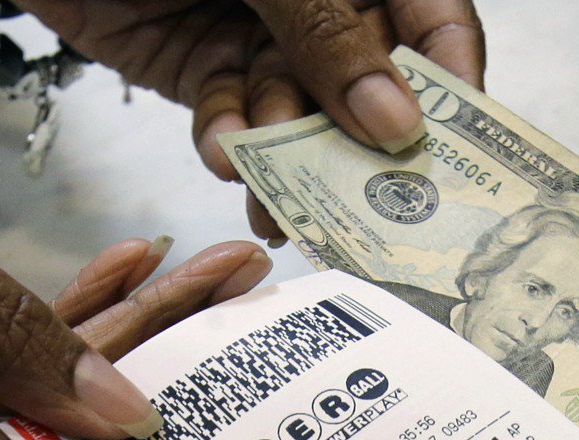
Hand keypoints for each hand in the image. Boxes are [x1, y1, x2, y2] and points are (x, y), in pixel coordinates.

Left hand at [20, 0, 484, 236]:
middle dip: (357, 146)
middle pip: (364, 82)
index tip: (445, 153)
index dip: (448, 83)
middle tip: (359, 209)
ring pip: (292, 113)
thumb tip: (393, 113)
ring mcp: (258, 35)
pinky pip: (226, 114)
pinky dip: (224, 140)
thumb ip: (324, 28)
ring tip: (279, 207)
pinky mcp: (201, 65)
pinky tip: (221, 155)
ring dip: (285, 162)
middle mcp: (316, 3)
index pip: (430, 20)